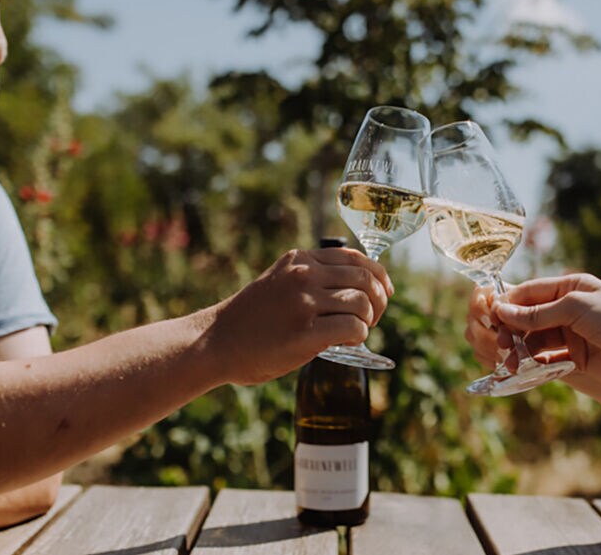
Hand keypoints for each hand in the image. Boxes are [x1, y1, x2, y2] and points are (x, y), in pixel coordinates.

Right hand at [212, 248, 392, 384]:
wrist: (215, 342)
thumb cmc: (249, 319)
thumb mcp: (279, 282)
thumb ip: (310, 278)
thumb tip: (356, 287)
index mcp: (299, 260)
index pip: (355, 258)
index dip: (378, 274)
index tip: (385, 291)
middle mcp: (304, 275)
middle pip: (365, 279)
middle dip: (379, 300)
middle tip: (373, 318)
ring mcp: (304, 303)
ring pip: (362, 302)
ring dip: (368, 320)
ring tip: (357, 331)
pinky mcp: (306, 333)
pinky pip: (353, 328)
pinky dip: (359, 336)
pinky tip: (347, 343)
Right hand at [490, 273, 600, 389]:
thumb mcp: (576, 310)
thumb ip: (538, 313)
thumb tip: (502, 311)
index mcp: (571, 288)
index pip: (530, 292)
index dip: (509, 303)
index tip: (490, 315)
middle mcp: (568, 309)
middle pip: (527, 316)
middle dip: (511, 328)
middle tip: (501, 342)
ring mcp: (570, 334)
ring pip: (533, 339)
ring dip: (519, 348)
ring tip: (510, 359)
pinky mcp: (573, 358)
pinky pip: (544, 358)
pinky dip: (531, 362)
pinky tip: (522, 367)